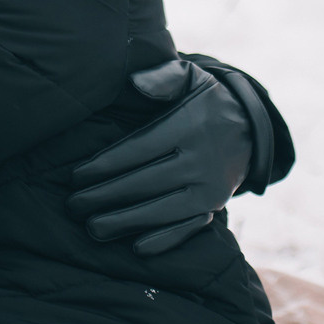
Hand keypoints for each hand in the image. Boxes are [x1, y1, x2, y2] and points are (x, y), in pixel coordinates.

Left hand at [65, 59, 265, 255]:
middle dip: (106, 196)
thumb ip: (165, 76)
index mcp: (189, 126)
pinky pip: (189, 227)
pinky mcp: (214, 206)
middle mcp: (201, 160)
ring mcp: (210, 188)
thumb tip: (137, 83)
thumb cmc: (206, 100)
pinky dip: (166, 240)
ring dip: (126, 222)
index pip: (140, 149)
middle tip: (73, 206)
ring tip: (93, 228)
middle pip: (146, 183)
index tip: (76, 176)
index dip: (105, 165)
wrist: (250, 128)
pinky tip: (137, 247)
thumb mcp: (192, 78)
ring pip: (164, 210)